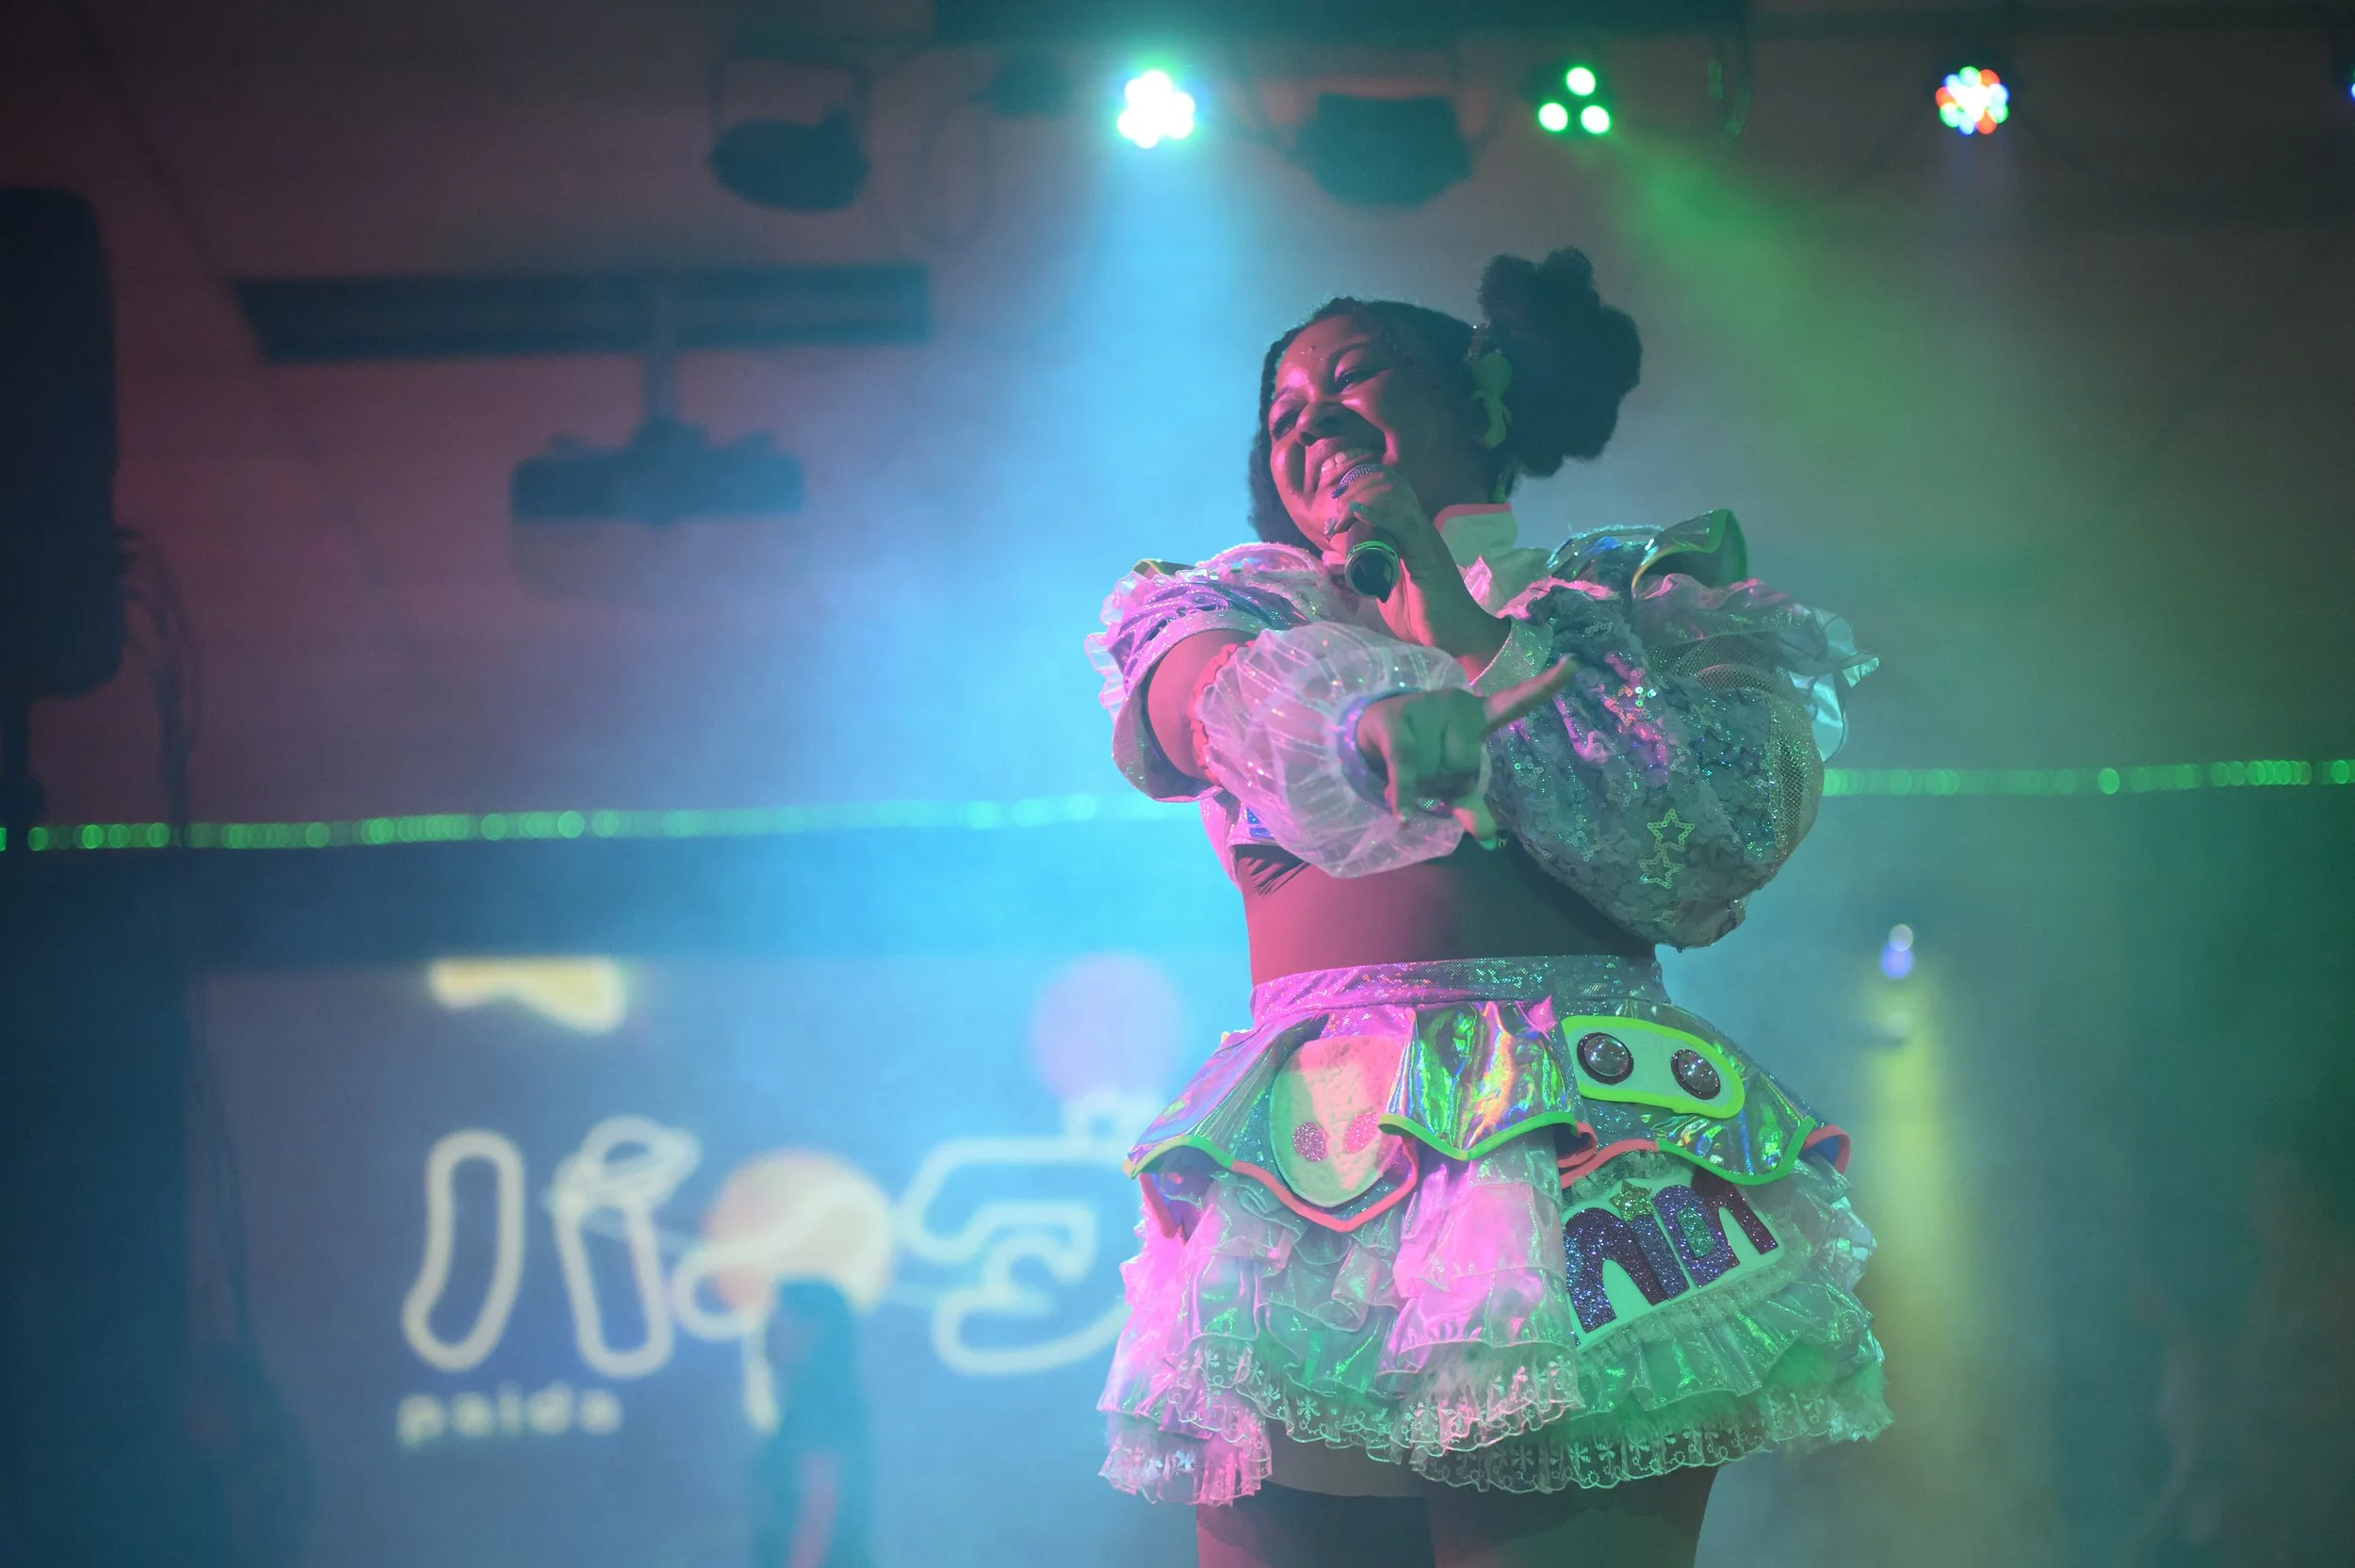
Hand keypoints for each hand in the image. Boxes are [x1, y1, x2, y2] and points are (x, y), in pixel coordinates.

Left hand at [1317, 465, 1506, 668]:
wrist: (1455, 636)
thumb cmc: (1424, 615)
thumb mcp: (1387, 586)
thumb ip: (1372, 569)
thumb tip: (1344, 560)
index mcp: (1410, 532)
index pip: (1390, 489)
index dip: (1361, 486)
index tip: (1335, 506)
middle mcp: (1419, 528)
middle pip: (1389, 485)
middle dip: (1355, 490)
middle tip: (1334, 516)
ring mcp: (1424, 538)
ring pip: (1394, 498)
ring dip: (1360, 500)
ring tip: (1340, 518)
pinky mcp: (1427, 554)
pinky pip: (1403, 524)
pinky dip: (1379, 513)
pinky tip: (1358, 511)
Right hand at [1353, 658, 1580, 824]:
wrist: (1371, 729)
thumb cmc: (1423, 750)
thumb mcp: (1450, 779)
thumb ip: (1469, 804)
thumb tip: (1487, 839)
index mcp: (1478, 715)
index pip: (1516, 701)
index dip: (1544, 686)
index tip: (1574, 665)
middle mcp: (1456, 703)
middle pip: (1466, 767)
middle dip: (1445, 784)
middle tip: (1426, 774)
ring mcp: (1425, 707)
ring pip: (1435, 773)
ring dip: (1420, 789)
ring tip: (1406, 773)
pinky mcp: (1395, 721)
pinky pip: (1407, 769)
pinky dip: (1404, 798)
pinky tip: (1402, 820)